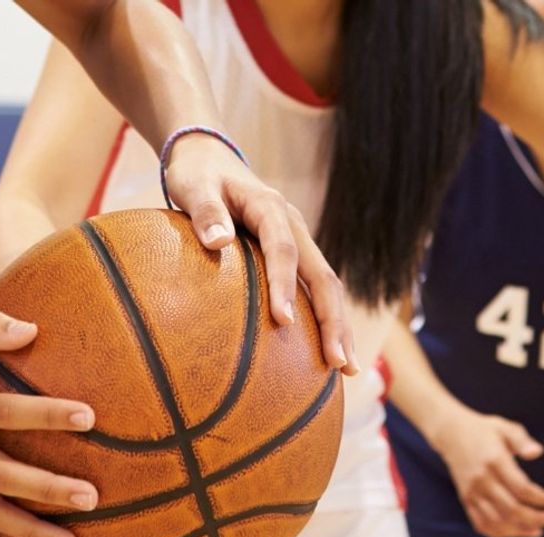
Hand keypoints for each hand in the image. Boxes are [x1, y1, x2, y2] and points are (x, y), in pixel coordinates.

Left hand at [163, 134, 358, 375]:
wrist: (211, 159)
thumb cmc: (198, 176)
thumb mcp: (194, 186)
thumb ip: (205, 211)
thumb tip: (218, 243)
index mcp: (270, 208)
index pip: (281, 249)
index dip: (284, 284)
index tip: (282, 321)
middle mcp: (293, 226)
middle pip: (322, 276)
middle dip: (333, 320)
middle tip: (339, 362)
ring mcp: (298, 242)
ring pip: (327, 287)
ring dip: (338, 327)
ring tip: (348, 370)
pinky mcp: (294, 256)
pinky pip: (314, 290)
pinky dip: (323, 321)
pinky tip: (325, 355)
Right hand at [429, 407, 543, 536]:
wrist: (451, 434)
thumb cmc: (483, 430)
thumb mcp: (504, 427)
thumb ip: (522, 440)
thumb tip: (537, 452)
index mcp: (494, 461)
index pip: (520, 488)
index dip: (539, 498)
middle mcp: (481, 480)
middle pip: (510, 509)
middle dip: (535, 518)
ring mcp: (472, 492)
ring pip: (496, 521)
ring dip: (519, 530)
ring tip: (538, 530)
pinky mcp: (465, 499)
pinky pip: (481, 524)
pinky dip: (499, 533)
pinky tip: (516, 532)